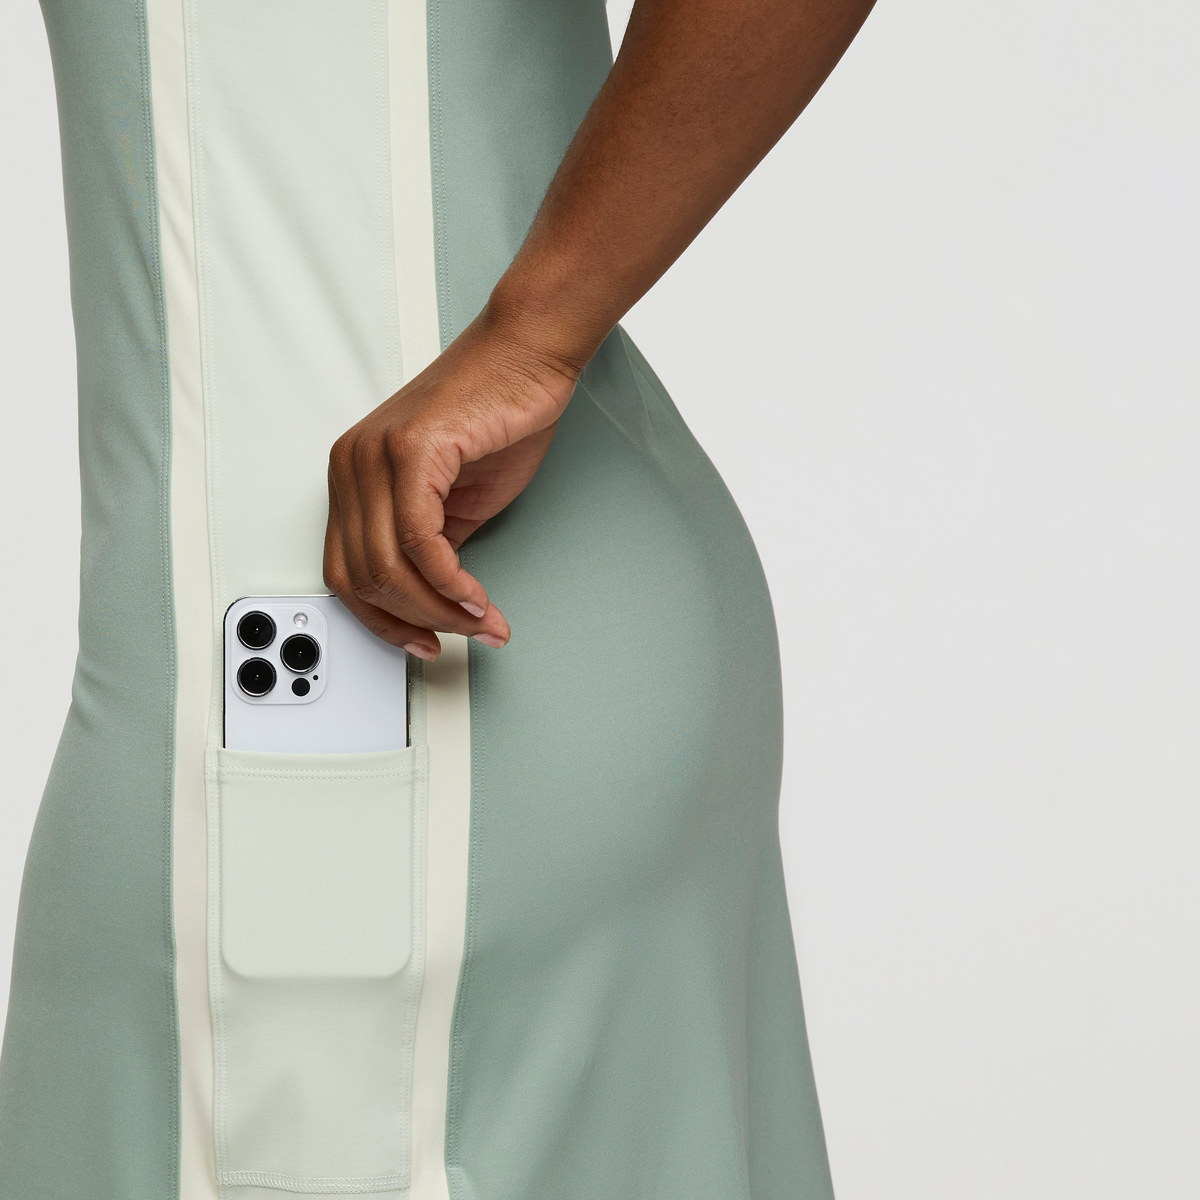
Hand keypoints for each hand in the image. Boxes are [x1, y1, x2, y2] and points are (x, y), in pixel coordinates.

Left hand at [323, 306, 577, 660]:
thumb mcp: (456, 500)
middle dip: (421, 622)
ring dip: (441, 610)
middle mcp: (351, 464)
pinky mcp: (410, 450)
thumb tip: (431, 598)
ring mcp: (374, 455)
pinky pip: (421, 542)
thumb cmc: (497, 414)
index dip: (383, 622)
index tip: (421, 645)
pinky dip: (450, 582)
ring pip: (390, 568)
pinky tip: (476, 595)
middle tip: (467, 633)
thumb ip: (432, 546)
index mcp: (353, 475)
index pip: (346, 571)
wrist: (527, 357)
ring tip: (480, 620)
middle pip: (366, 578)